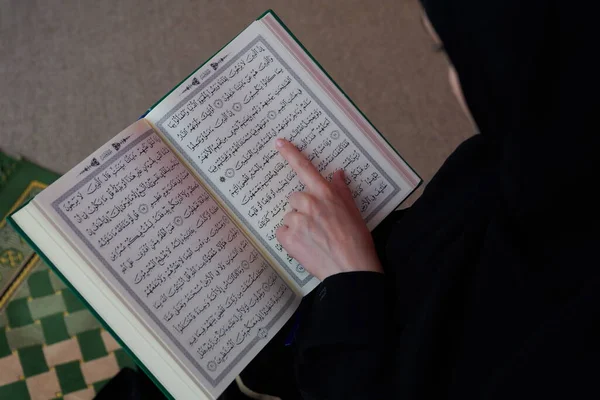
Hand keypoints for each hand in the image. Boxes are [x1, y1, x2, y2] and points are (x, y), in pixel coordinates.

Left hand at [275, 138, 382, 279]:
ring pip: (290, 217)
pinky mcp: (288, 238)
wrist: (351, 269)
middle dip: (303, 209)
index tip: (279, 142)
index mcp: (325, 194)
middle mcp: (309, 203)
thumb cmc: (357, 240)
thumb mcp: (353, 210)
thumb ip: (341, 190)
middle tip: (318, 225)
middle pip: (295, 198)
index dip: (290, 153)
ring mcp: (297, 220)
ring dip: (298, 225)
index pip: (304, 168)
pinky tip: (305, 246)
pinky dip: (290, 239)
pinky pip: (283, 232)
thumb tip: (337, 173)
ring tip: (315, 239)